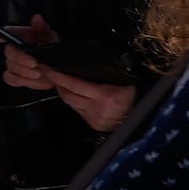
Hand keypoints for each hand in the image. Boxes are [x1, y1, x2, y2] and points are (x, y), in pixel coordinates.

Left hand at [0, 27, 139, 130]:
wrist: (138, 118)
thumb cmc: (130, 96)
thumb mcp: (122, 81)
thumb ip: (105, 75)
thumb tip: (88, 65)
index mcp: (104, 95)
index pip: (75, 85)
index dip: (60, 77)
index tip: (50, 70)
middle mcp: (96, 108)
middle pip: (69, 95)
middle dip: (59, 85)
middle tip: (51, 74)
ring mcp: (93, 118)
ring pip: (71, 103)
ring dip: (64, 93)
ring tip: (60, 83)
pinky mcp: (92, 124)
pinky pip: (77, 111)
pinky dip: (73, 102)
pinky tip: (72, 95)